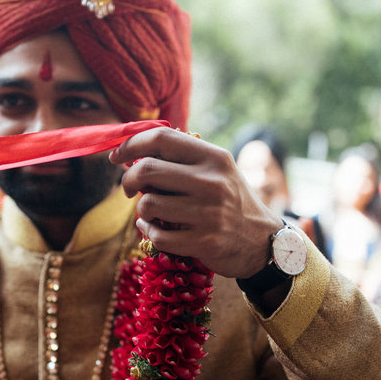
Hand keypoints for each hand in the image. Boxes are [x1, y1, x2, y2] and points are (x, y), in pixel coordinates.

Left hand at [112, 127, 282, 278]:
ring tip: (151, 213)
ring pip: (148, 205)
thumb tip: (132, 155)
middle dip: (128, 180)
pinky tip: (154, 230)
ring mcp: (209, 213)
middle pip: (147, 170)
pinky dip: (148, 232)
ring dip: (142, 210)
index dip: (131, 144)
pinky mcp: (204, 242)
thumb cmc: (230, 202)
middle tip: (129, 189)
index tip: (117, 156)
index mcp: (213, 157)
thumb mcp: (217, 171)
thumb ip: (182, 160)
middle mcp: (212, 182)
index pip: (161, 138)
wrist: (262, 242)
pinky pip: (156, 235)